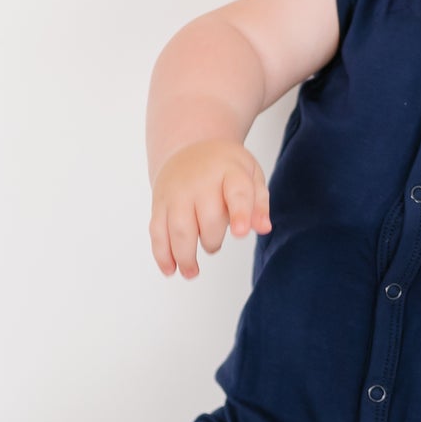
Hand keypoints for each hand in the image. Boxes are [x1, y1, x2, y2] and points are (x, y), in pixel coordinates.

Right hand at [149, 139, 271, 278]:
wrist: (189, 148)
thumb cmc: (226, 169)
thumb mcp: (251, 176)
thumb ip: (259, 204)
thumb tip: (263, 228)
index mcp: (229, 171)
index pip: (236, 193)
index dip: (239, 213)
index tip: (240, 233)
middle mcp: (200, 181)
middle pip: (207, 218)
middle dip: (212, 240)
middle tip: (213, 244)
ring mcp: (177, 192)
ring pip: (179, 228)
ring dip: (184, 255)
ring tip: (191, 273)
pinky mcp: (159, 203)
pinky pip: (157, 230)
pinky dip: (161, 253)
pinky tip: (169, 269)